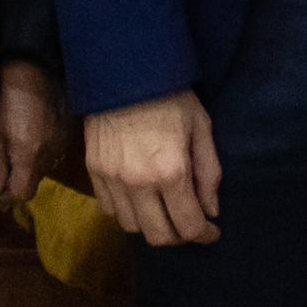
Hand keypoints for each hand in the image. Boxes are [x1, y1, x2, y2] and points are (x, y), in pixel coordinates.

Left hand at [0, 60, 63, 207]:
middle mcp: (49, 158)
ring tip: (13, 159)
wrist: (35, 74)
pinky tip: (30, 143)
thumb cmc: (8, 102)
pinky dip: (38, 158)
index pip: (20, 194)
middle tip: (0, 181)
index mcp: (28, 159)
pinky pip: (52, 157)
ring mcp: (60, 147)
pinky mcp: (66, 136)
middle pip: (33, 185)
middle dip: (15, 187)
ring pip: (43, 171)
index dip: (6, 199)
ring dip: (27, 172)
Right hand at [83, 89, 220, 246]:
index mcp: (171, 172)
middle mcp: (138, 183)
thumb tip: (211, 210)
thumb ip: (209, 173)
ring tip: (164, 209)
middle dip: (179, 236)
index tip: (212, 231)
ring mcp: (112, 178)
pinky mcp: (94, 170)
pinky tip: (139, 197)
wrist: (124, 70)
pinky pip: (109, 209)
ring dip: (151, 225)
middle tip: (189, 222)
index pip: (188, 226)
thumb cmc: (170, 96)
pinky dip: (127, 212)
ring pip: (131, 227)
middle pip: (159, 236)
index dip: (205, 234)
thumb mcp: (201, 128)